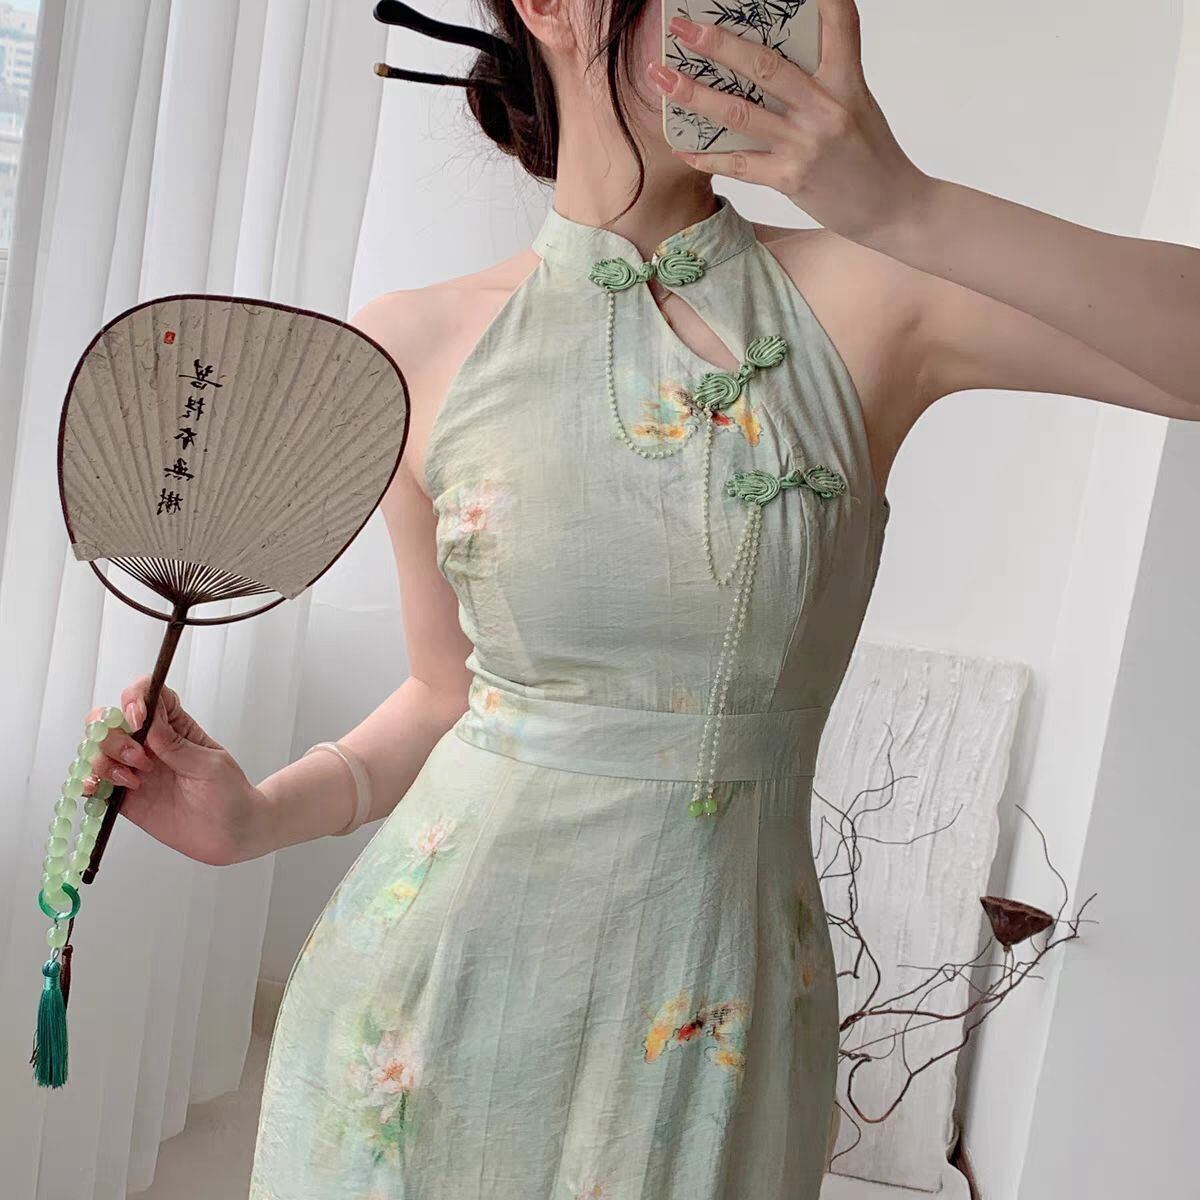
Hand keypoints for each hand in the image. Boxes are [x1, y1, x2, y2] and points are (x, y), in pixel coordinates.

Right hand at [83, 677, 272, 865]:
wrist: (230, 834)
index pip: (147, 695)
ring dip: (105, 761)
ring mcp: (134, 769)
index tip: (138, 717)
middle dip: (113, 735)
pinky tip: (100, 789)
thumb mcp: (211, 765)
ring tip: (135, 781)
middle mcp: (149, 744)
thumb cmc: (229, 793)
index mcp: (175, 726)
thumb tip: (149, 724)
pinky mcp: (124, 797)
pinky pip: (94, 784)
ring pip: (97, 750)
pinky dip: (88, 782)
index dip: (135, 698)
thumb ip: (178, 747)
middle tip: (139, 759)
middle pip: (110, 720)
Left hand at [649, 0, 933, 243]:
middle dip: (718, 44)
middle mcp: (825, 108)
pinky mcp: (791, 178)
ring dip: (695, 96)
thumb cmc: (871, 154)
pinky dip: (708, 157)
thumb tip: (769, 63)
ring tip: (663, 80)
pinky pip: (740, 164)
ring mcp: (805, 144)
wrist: (893, 209)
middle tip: (682, 28)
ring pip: (740, 114)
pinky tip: (683, 148)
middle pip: (765, 67)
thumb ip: (821, 80)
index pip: (838, 21)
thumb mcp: (856, 104)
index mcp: (847, 80)